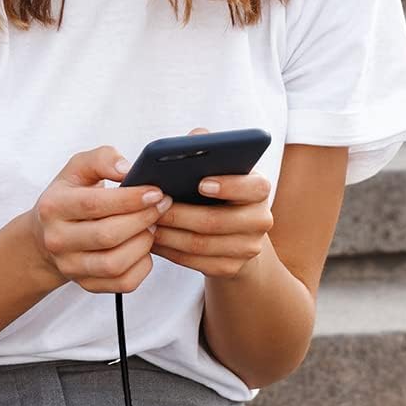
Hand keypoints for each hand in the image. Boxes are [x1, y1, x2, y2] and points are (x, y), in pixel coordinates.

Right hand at [27, 145, 171, 293]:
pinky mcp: (87, 285)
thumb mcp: (78, 169)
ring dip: (143, 244)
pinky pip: (124, 283)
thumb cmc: (70, 197)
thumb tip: (126, 169)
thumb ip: (102, 159)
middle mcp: (57, 240)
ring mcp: (71, 266)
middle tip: (160, 206)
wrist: (47, 235)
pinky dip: (143, 266)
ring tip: (150, 226)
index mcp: (53, 206)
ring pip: (116, 264)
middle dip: (142, 219)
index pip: (94, 204)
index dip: (130, 199)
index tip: (155, 192)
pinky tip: (143, 248)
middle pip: (108, 235)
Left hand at [149, 127, 273, 280]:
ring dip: (170, 235)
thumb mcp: (217, 169)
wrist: (232, 235)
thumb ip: (209, 149)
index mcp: (259, 189)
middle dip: (180, 214)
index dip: (228, 186)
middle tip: (154, 206)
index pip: (254, 187)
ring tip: (145, 223)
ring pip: (202, 244)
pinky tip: (153, 242)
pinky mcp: (231, 268)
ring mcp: (248, 248)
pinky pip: (196, 262)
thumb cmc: (217, 193)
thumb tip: (197, 137)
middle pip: (217, 221)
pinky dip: (171, 252)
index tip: (200, 183)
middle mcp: (260, 219)